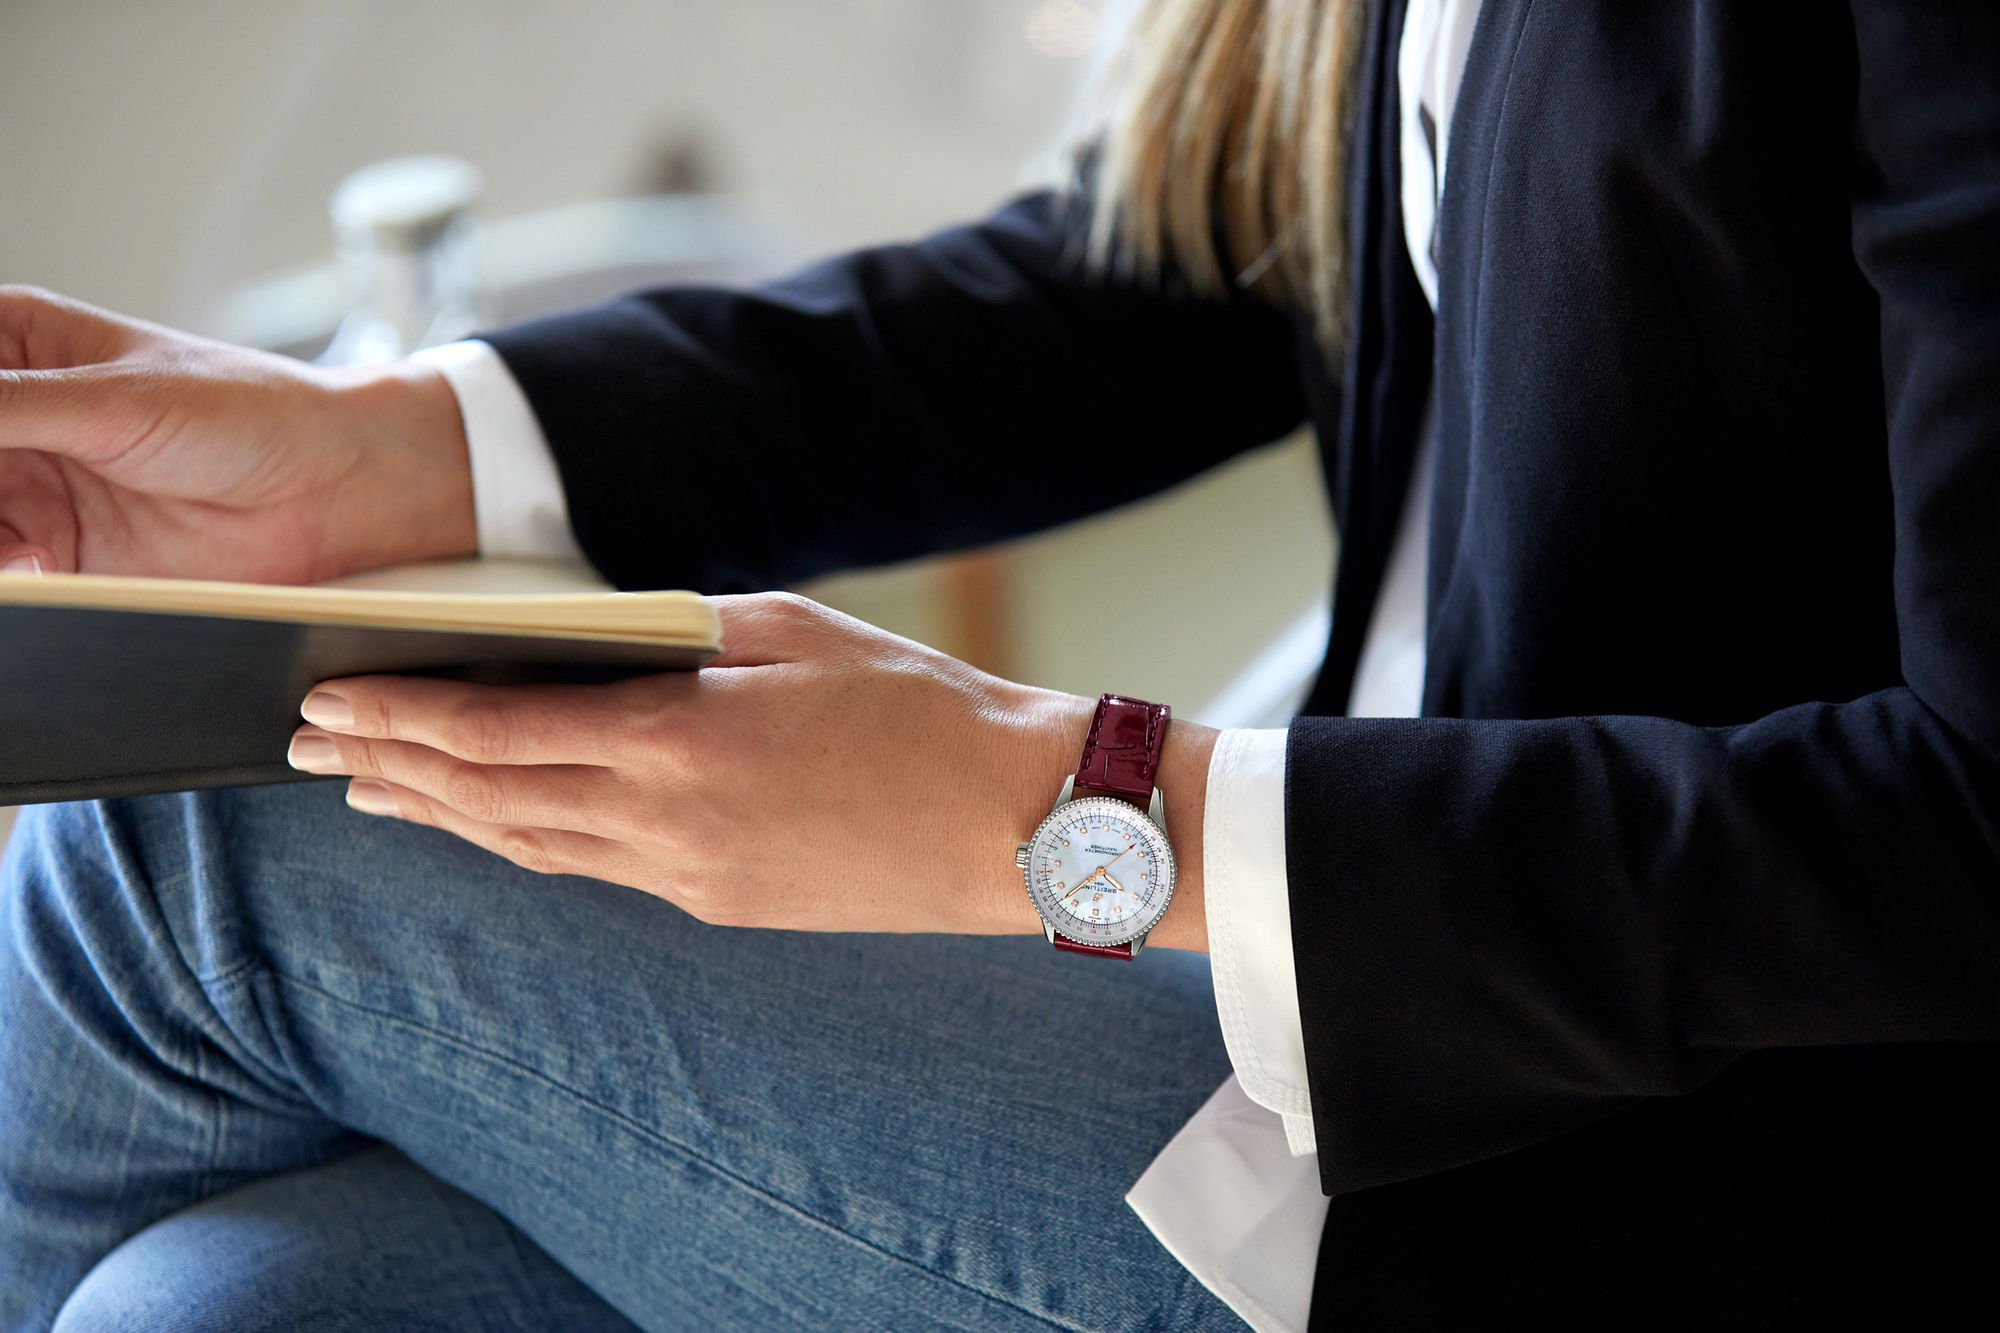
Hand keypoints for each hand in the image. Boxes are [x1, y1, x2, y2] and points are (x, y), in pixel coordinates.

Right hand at [0, 285, 475, 581]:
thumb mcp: (115, 399)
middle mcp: (14, 417)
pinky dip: (10, 581)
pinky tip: (37, 570)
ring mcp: (32, 489)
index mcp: (14, 344)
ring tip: (29, 549)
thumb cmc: (248, 414)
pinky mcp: (62, 556)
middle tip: (8, 510)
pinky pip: (6, 575)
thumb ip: (6, 407)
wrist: (333, 489)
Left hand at [283, 592, 1215, 947]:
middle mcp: (668, 826)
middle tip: (314, 748)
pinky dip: (526, 843)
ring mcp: (695, 882)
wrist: (1022, 820)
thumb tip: (598, 638)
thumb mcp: (793, 630)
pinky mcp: (729, 909)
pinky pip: (597, 873)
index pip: (499, 731)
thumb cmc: (923, 708)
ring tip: (374, 795)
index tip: (334, 696)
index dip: (404, 716)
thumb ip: (681, 633)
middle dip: (395, 770)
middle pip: (492, 800)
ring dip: (446, 818)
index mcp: (680, 742)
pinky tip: (497, 826)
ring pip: (534, 848)